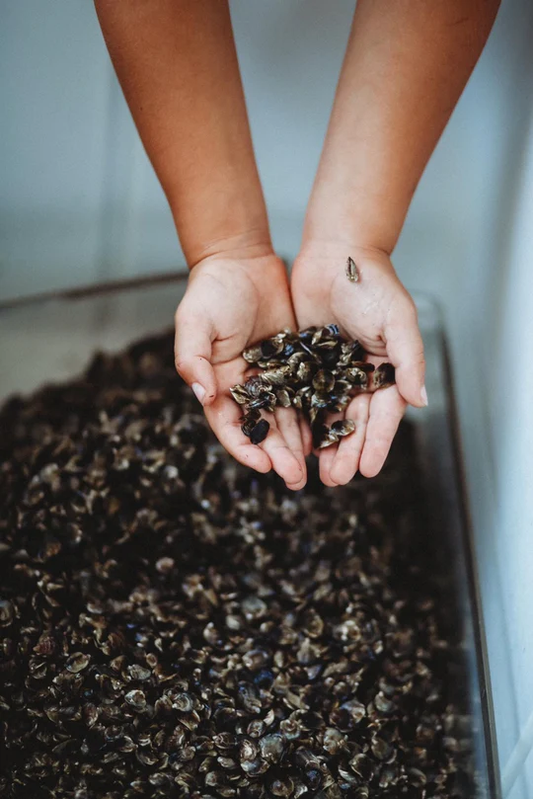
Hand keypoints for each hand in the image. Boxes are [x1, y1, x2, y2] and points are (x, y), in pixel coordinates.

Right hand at [174, 251, 308, 489]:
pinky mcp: (294, 364)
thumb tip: (203, 393)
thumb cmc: (210, 291)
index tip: (263, 466)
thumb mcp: (195, 323)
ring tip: (316, 468)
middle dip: (278, 456)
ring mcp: (271, 378)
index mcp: (217, 384)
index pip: (230, 426)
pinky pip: (307, 394)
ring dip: (299, 445)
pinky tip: (330, 434)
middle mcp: (244, 388)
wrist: (240, 260)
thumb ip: (193, 358)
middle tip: (296, 478)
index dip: (244, 449)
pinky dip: (316, 416)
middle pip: (262, 430)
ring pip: (287, 419)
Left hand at [291, 242, 425, 484]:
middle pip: (355, 422)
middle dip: (347, 452)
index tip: (367, 470)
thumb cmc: (373, 283)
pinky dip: (300, 420)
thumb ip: (409, 359)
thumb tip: (420, 400)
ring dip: (324, 445)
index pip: (384, 415)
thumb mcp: (397, 319)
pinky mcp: (306, 363)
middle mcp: (362, 375)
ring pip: (328, 416)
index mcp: (388, 370)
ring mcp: (333, 371)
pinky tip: (294, 442)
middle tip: (335, 480)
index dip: (377, 444)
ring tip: (315, 472)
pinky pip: (303, 397)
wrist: (335, 252)